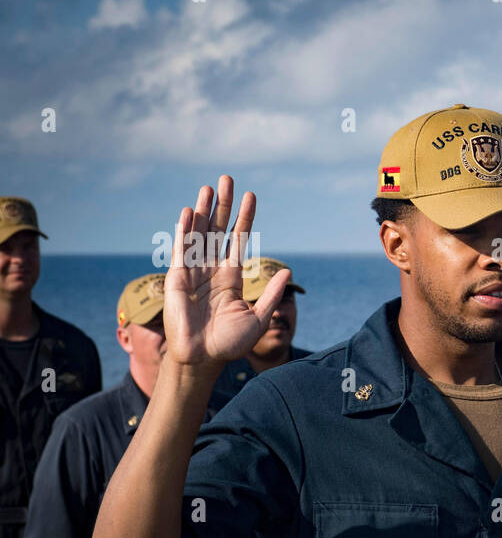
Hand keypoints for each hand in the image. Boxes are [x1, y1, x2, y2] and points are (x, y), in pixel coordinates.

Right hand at [164, 175, 290, 368]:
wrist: (204, 358)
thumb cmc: (230, 342)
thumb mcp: (258, 318)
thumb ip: (271, 294)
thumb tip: (288, 271)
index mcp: (231, 276)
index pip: (239, 240)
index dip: (245, 218)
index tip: (251, 196)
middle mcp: (212, 269)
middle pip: (219, 230)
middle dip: (224, 205)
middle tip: (228, 179)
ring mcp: (194, 271)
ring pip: (200, 234)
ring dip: (205, 211)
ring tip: (210, 187)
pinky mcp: (176, 278)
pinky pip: (181, 249)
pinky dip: (185, 230)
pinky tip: (190, 211)